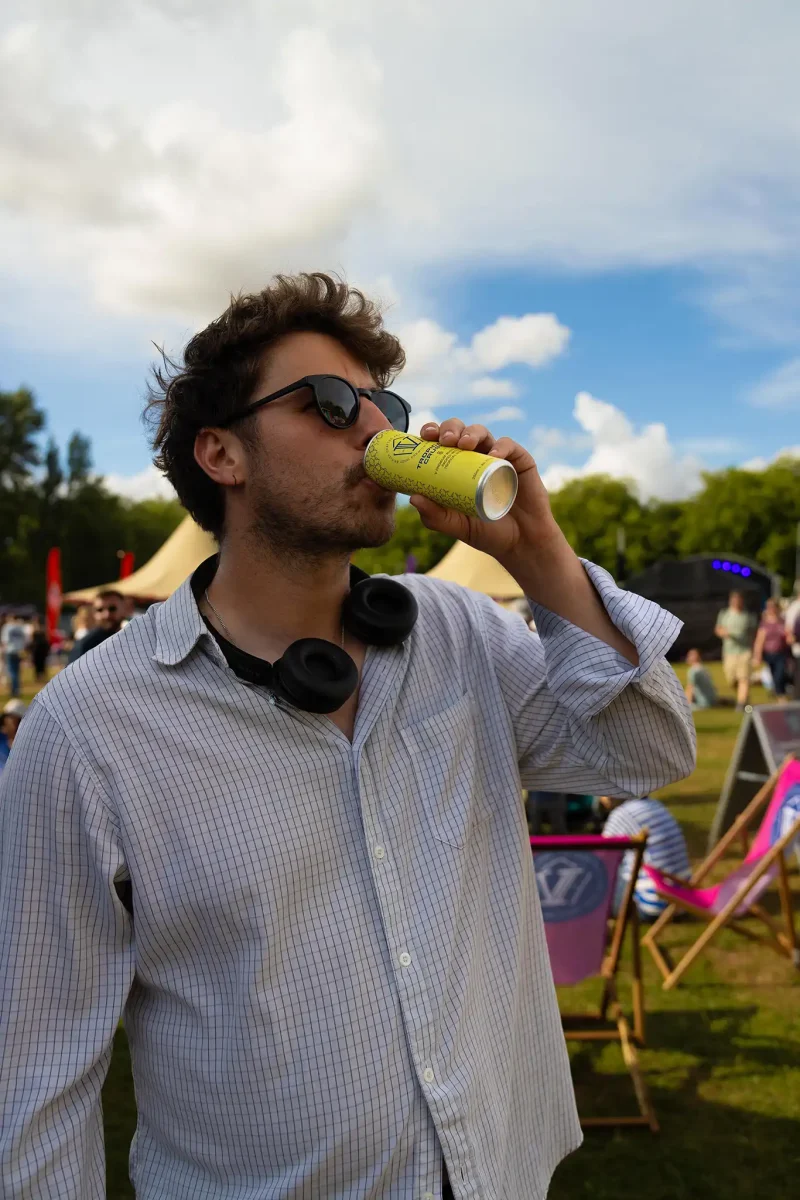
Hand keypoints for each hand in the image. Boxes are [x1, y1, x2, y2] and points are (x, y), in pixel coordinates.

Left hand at [411, 419, 562, 568]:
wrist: (521, 543)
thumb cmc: (486, 532)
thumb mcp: (457, 526)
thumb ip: (435, 517)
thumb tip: (413, 498)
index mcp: (456, 466)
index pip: (440, 442)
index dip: (431, 432)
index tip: (424, 435)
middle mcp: (475, 457)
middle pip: (459, 431)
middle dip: (449, 428)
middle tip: (444, 440)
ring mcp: (497, 457)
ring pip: (481, 433)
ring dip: (470, 433)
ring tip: (464, 444)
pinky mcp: (520, 461)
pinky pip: (509, 447)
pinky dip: (500, 447)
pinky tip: (492, 454)